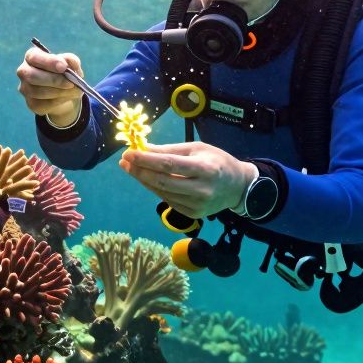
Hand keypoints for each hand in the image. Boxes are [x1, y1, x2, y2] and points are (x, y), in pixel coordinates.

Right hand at [17, 47, 83, 125]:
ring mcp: (25, 88)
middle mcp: (24, 71)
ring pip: (38, 92)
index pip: (34, 57)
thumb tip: (68, 62)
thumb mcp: (71, 64)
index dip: (48, 62)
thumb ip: (70, 60)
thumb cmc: (65, 73)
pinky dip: (59, 100)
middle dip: (53, 80)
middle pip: (32, 76)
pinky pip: (43, 104)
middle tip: (71, 83)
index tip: (64, 67)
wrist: (65, 92)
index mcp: (32, 56)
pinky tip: (67, 96)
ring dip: (59, 91)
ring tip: (74, 89)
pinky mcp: (31, 103)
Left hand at [119, 142, 255, 218]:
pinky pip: (168, 200)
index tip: (128, 153)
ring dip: (143, 180)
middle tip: (125, 161)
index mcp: (205, 168)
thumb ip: (170, 150)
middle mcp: (202, 189)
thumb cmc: (217, 161)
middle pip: (162, 181)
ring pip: (162, 192)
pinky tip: (147, 179)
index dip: (146, 160)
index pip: (169, 165)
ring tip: (131, 168)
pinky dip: (155, 189)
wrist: (237, 187)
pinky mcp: (193, 214)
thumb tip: (144, 148)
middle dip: (139, 171)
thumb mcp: (197, 148)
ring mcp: (197, 205)